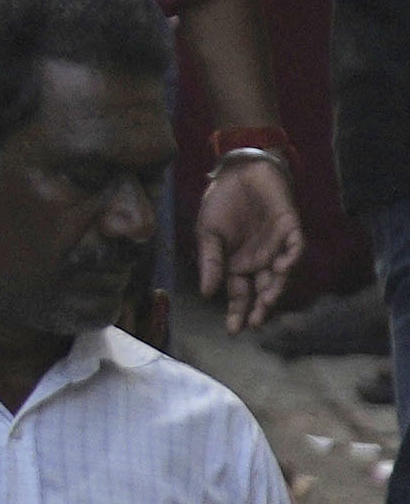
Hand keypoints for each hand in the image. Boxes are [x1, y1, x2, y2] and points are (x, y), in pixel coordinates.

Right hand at [200, 145, 310, 323]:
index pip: (239, 294)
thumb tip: (207, 293)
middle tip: (254, 323)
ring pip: (281, 275)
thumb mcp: (207, 232)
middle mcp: (259, 261)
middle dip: (259, 308)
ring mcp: (276, 247)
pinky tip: (282, 265)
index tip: (232, 330)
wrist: (238, 172)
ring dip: (275, 289)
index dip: (237, 312)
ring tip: (267, 301)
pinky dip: (291, 258)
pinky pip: (295, 248)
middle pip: (262, 290)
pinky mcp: (290, 230)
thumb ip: (210, 261)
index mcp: (237, 264)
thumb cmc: (221, 202)